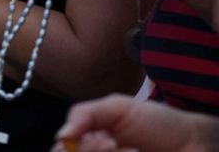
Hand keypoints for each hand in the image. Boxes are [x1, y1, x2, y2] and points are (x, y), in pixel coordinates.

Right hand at [53, 94, 218, 151]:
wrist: (195, 140)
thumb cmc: (158, 122)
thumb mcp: (117, 107)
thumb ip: (84, 114)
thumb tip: (61, 135)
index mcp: (87, 142)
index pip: (59, 150)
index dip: (65, 147)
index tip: (85, 136)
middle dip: (88, 150)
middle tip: (110, 141)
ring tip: (129, 149)